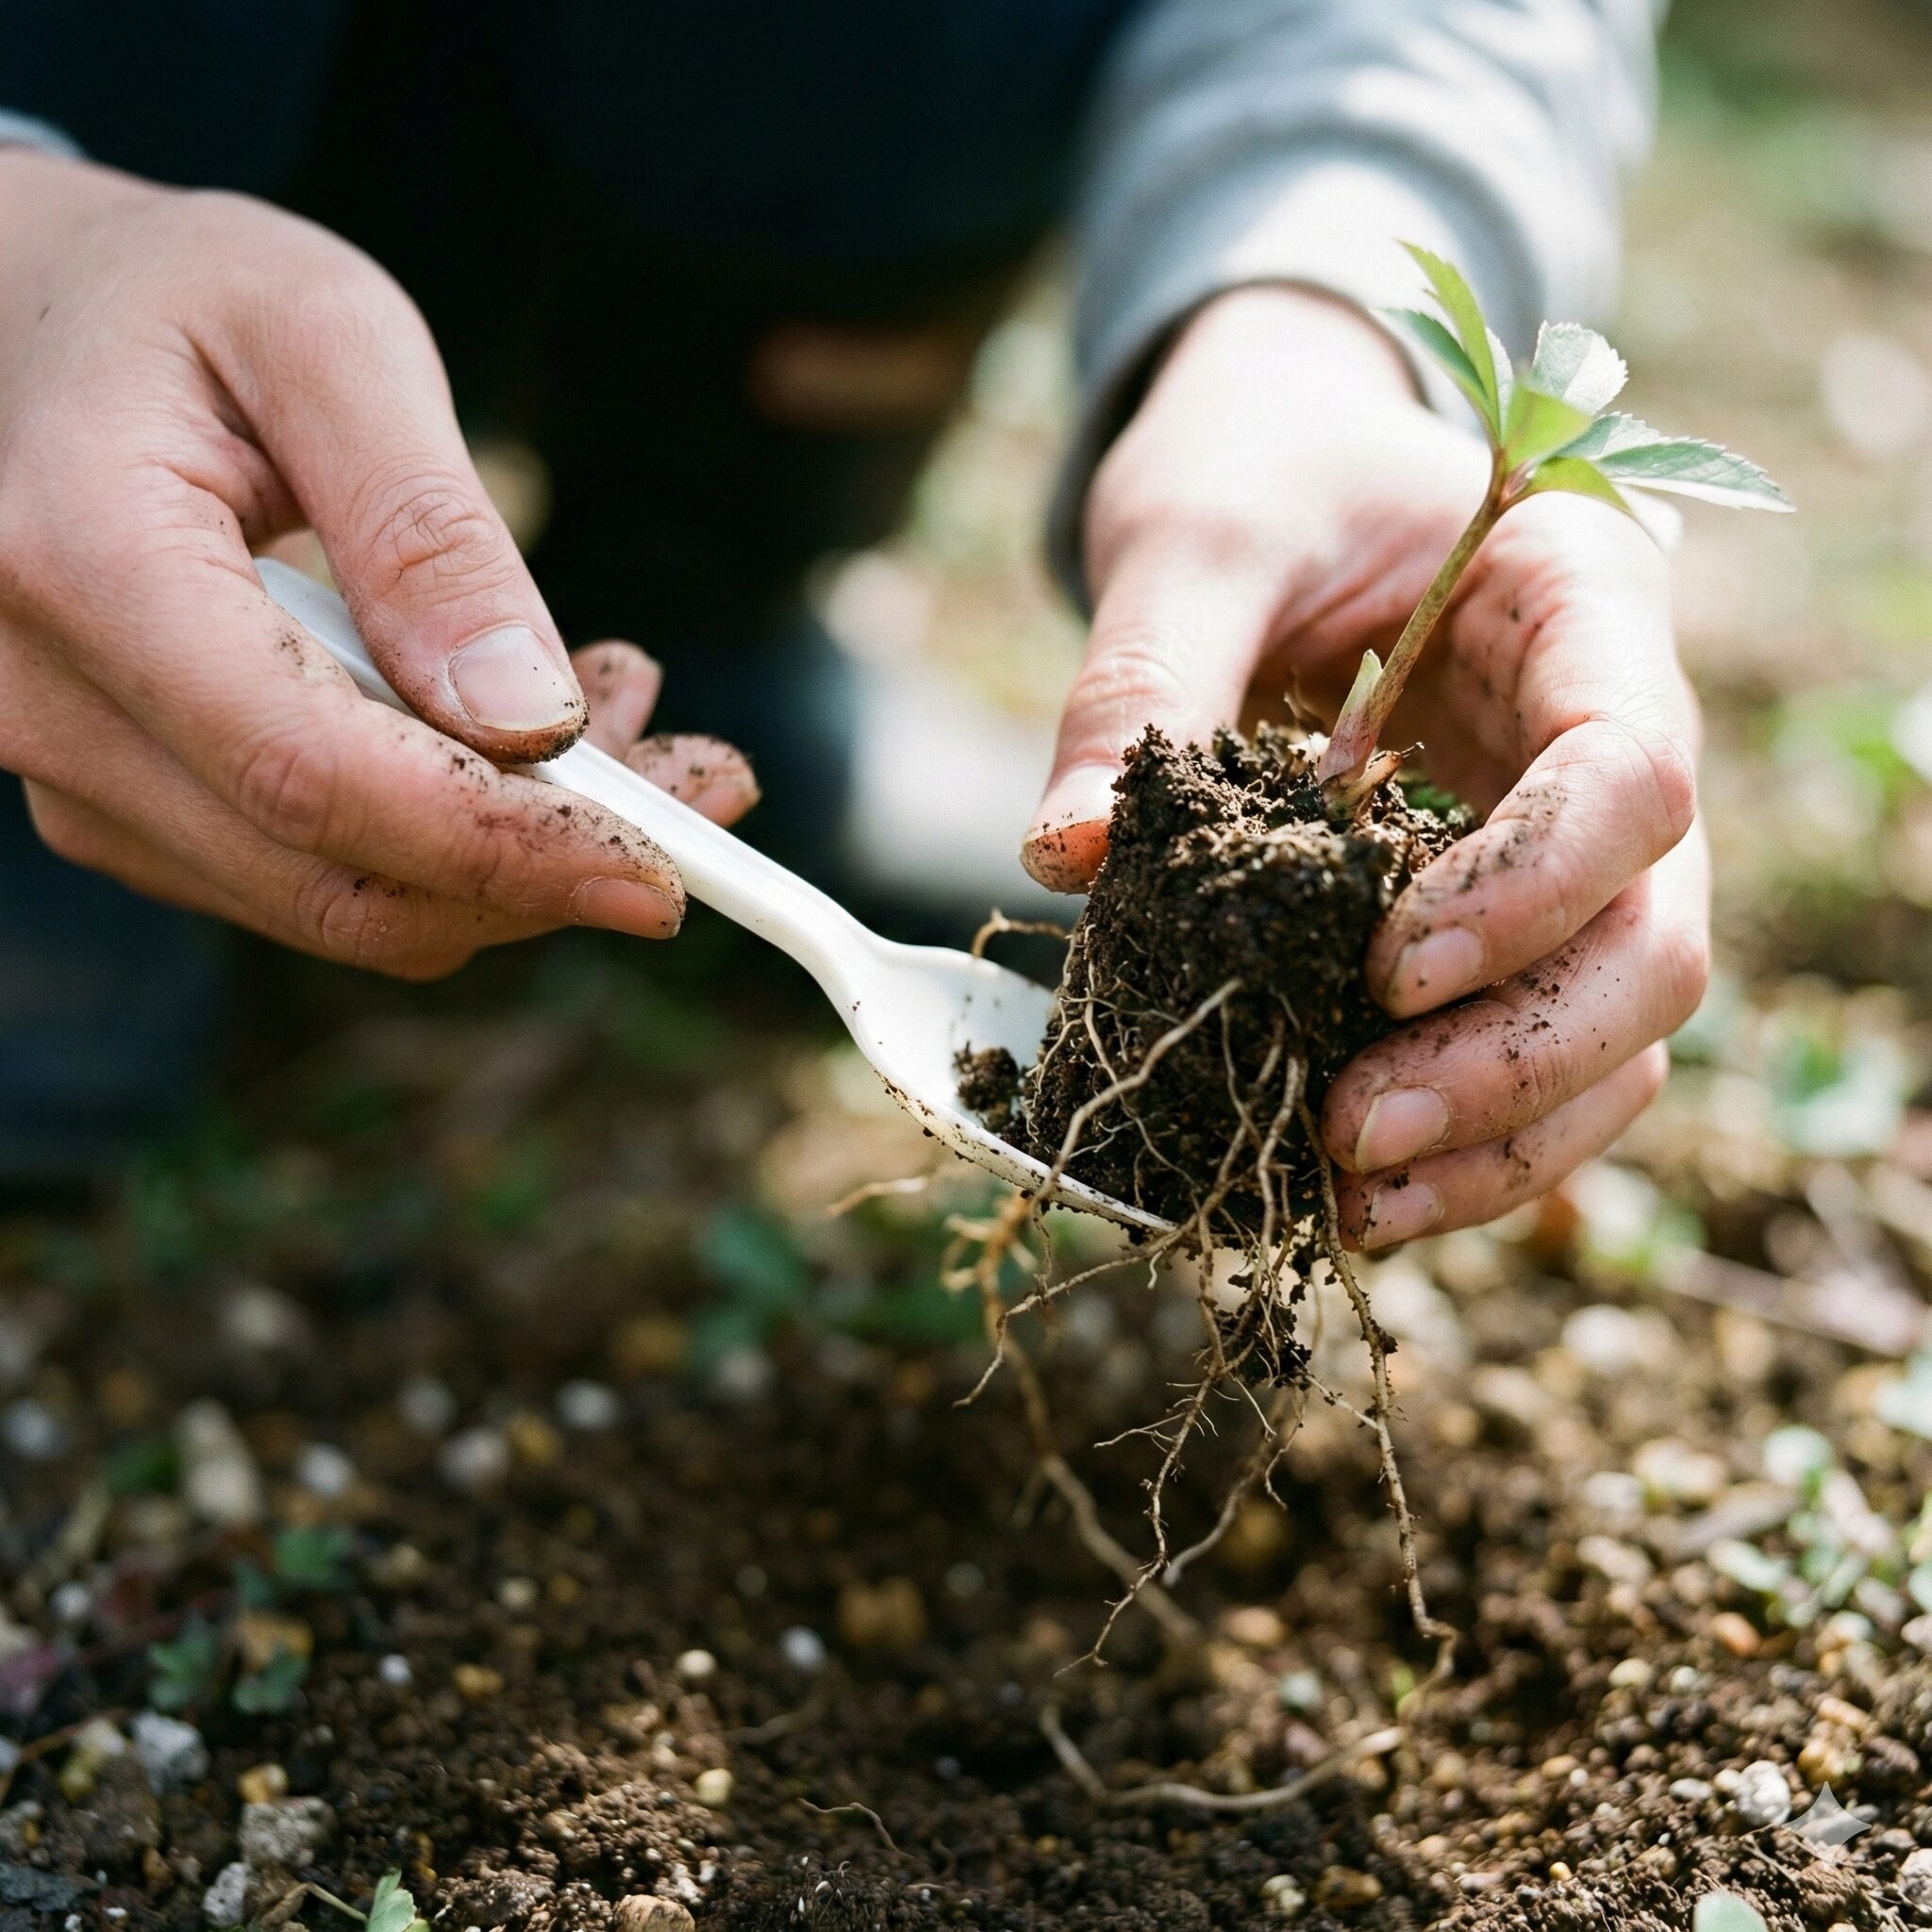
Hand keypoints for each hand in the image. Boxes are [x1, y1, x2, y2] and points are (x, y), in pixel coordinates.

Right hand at [0, 152, 754, 977]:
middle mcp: (46, 706)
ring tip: (619, 704)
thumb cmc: (181, 302)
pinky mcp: (133, 809)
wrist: (40, 326)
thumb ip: (428, 531)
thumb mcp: (328, 341)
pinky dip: (455, 834)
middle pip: (341, 877)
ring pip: (345, 902)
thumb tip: (533, 719)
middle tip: (704, 772)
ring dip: (520, 846)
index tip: (670, 874)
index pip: (314, 777)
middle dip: (555, 861)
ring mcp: (79, 777)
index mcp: (81, 566)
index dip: (507, 847)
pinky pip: (321, 874)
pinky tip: (521, 727)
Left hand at [1024, 285, 1706, 1245]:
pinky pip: (1541, 1051)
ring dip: (1506, 1135)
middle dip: (1520, 1057)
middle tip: (1355, 1128)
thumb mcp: (1194, 537)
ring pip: (1619, 1026)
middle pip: (1654, 937)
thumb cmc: (1263, 473)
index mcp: (1582, 608)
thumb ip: (1142, 681)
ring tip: (1355, 1200)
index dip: (1529, 890)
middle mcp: (1615, 739)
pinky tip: (1364, 1198)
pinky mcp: (1511, 919)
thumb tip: (1064, 856)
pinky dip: (1475, 1140)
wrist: (1285, 475)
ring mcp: (1578, 846)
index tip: (1388, 969)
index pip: (1632, 771)